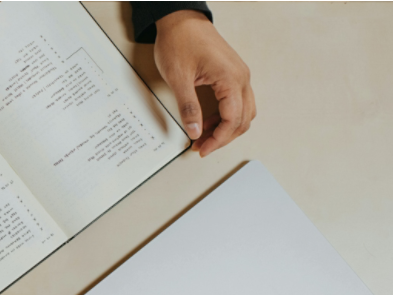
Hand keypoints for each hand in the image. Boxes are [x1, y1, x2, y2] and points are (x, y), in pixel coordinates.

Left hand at [155, 10, 255, 156]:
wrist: (180, 20)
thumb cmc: (179, 41)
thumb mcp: (179, 78)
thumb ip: (188, 107)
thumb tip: (194, 131)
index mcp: (230, 78)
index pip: (232, 120)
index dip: (218, 139)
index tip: (202, 149)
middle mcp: (241, 77)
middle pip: (242, 119)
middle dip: (223, 137)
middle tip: (201, 147)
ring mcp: (238, 75)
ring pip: (243, 112)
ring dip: (225, 128)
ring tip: (202, 137)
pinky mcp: (232, 74)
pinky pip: (236, 101)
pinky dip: (225, 116)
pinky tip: (207, 122)